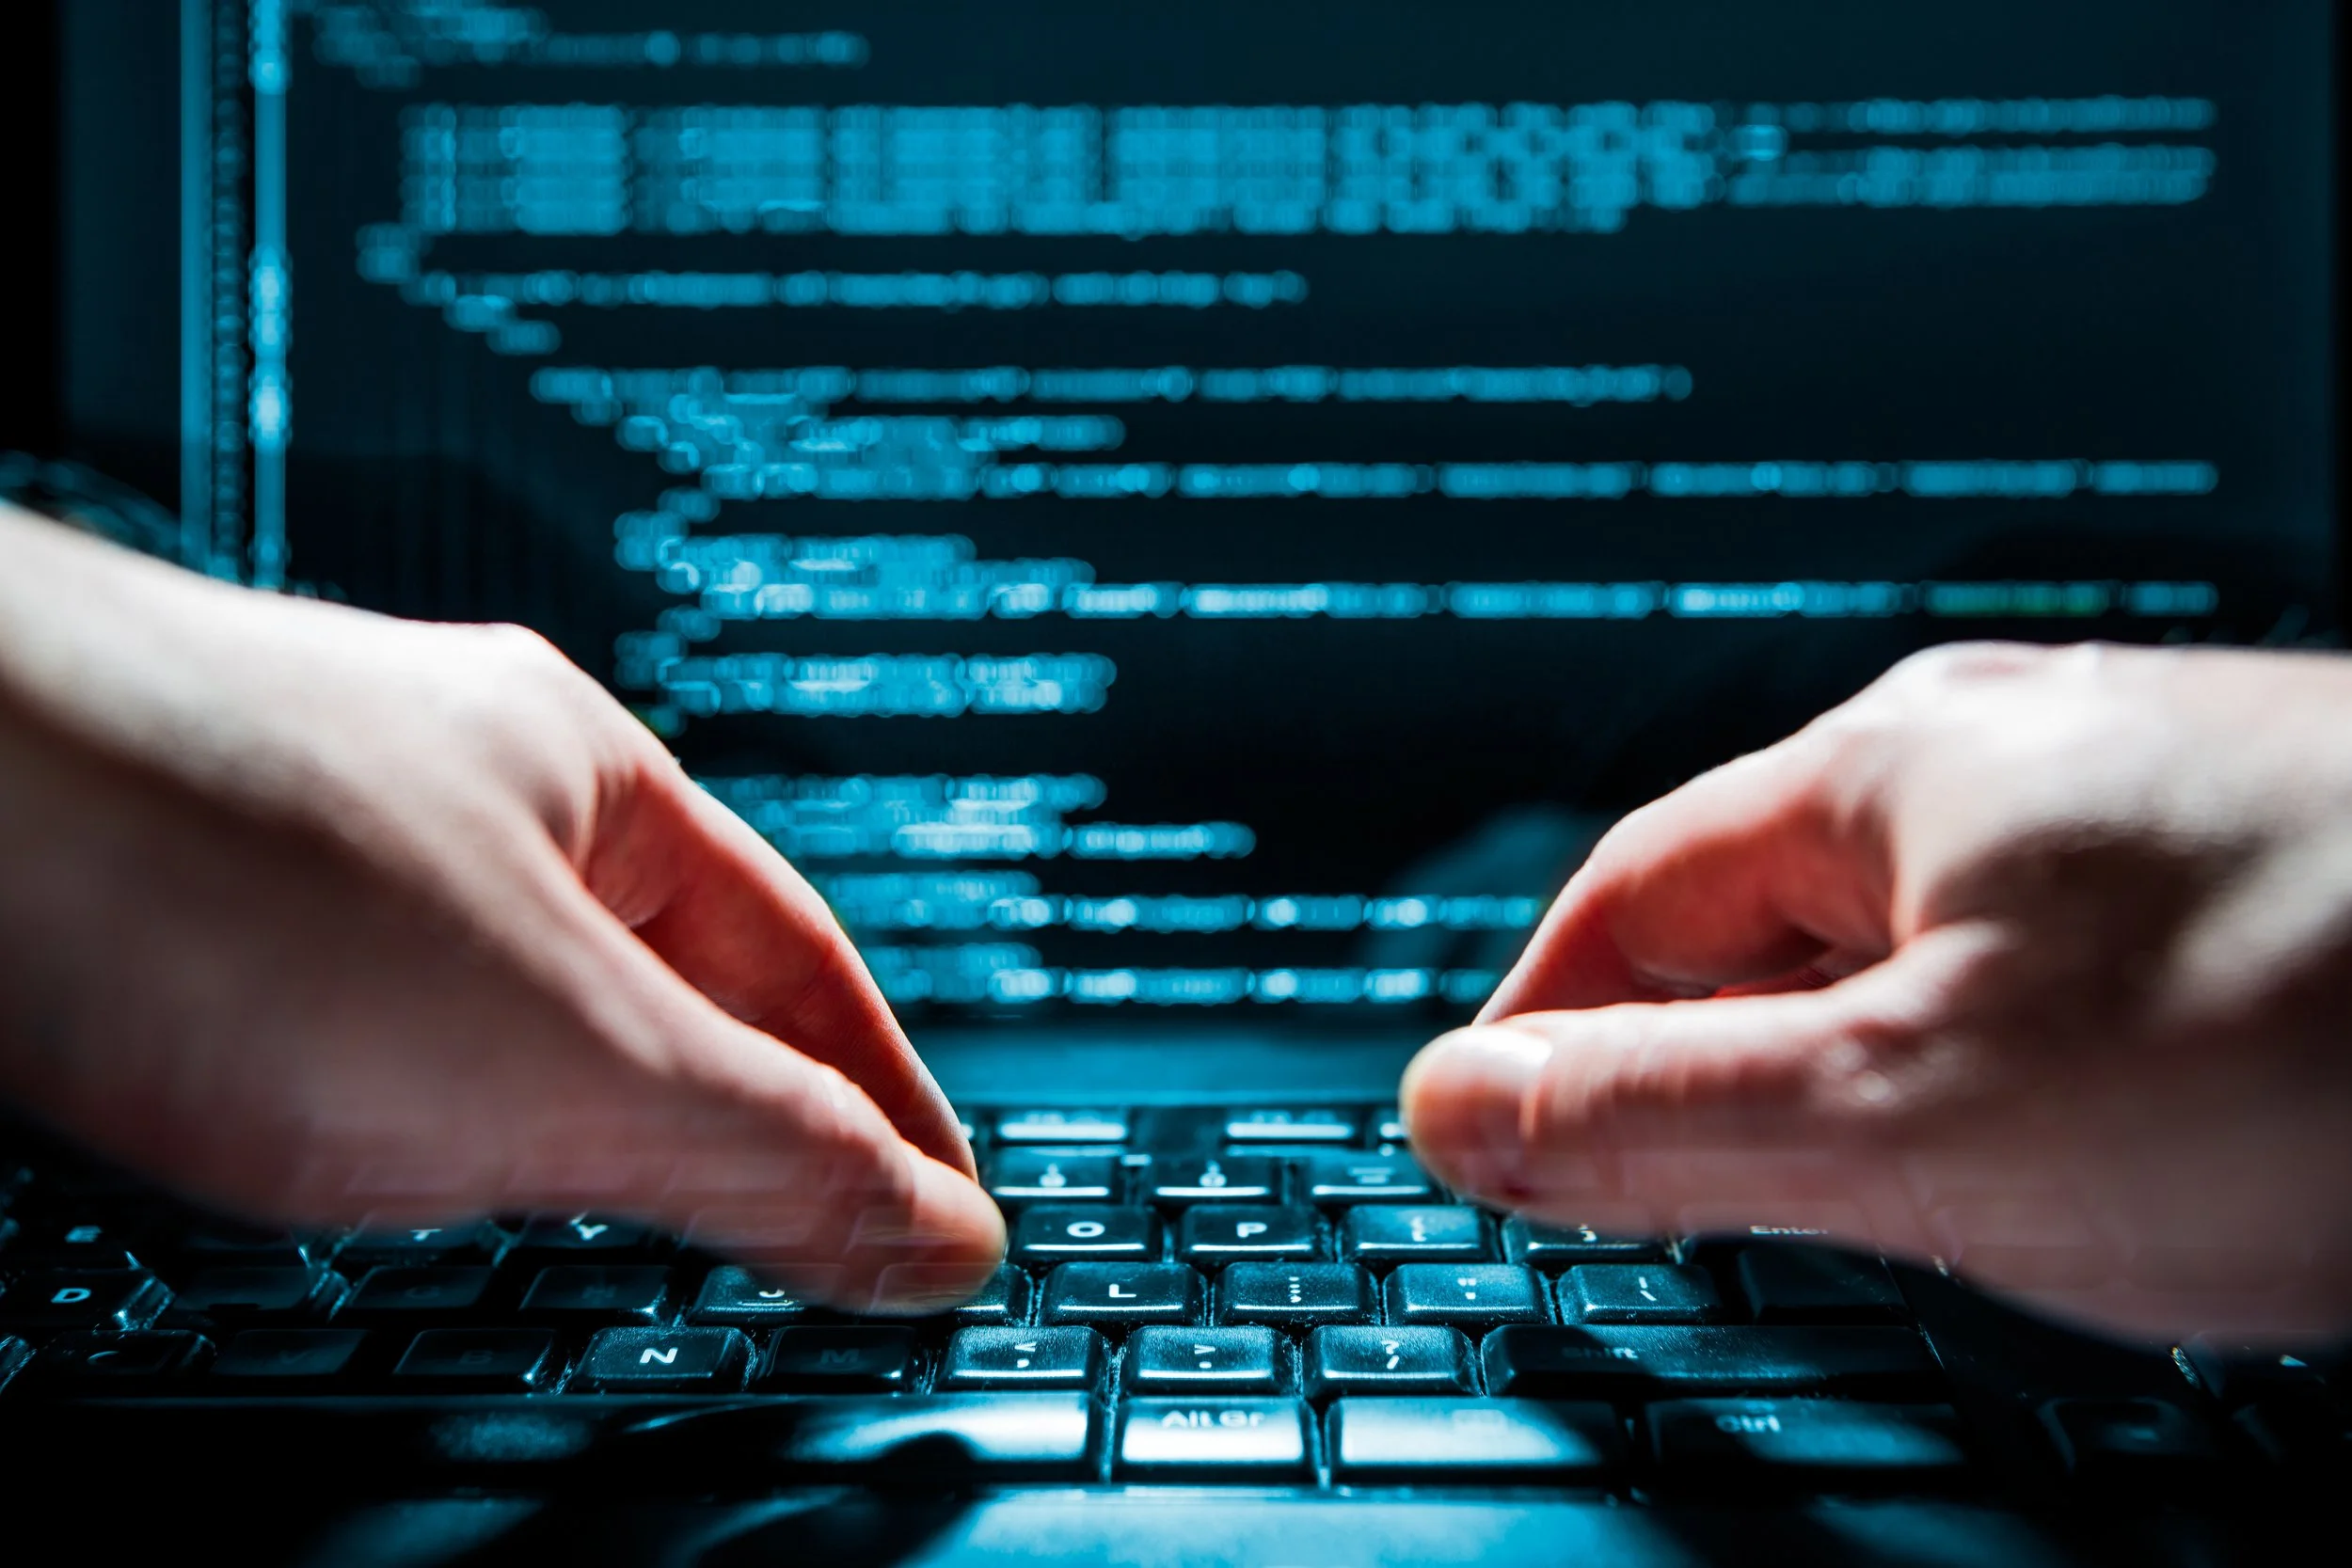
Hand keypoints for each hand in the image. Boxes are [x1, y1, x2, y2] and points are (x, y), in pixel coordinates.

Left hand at [0, 509, 1001, 1312]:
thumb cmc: (200, 858)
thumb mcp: (566, 1059)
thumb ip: (770, 1154)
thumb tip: (939, 1238)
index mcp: (590, 781)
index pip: (808, 966)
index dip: (892, 1105)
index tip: (946, 1214)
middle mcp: (452, 795)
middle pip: (664, 979)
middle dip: (748, 1112)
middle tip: (818, 1236)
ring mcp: (310, 846)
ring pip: (505, 1007)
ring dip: (584, 1116)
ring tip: (641, 1217)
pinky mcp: (182, 913)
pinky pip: (363, 1030)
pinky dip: (422, 1115)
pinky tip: (395, 1156)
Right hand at [1403, 641, 2351, 1341]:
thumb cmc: (2327, 1029)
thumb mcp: (1920, 1117)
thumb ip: (1661, 1119)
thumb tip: (1454, 1113)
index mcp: (1887, 767)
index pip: (1619, 905)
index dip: (1539, 1038)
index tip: (1501, 1150)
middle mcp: (2013, 751)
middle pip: (1771, 921)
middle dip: (1713, 1067)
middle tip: (1696, 1212)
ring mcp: (2150, 802)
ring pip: (1931, 956)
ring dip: (1877, 1079)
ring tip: (1908, 1202)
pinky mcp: (2268, 872)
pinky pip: (2070, 975)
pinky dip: (2029, 1074)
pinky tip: (2102, 1156)